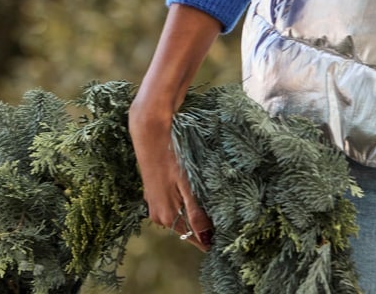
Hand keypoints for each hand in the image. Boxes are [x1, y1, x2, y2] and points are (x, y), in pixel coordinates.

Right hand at [128, 97, 211, 250]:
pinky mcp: (153, 197)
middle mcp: (159, 216)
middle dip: (204, 227)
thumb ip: (196, 214)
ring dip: (194, 216)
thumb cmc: (171, 157)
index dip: (210, 239)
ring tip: (212, 203)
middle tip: (224, 215)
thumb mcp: (188, 185)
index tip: (226, 234)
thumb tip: (206, 239)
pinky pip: (173, 209)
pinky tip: (193, 193)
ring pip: (180, 219)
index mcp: (168, 216)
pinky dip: (185, 206)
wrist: (150, 135)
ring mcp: (154, 207)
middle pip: (188, 231)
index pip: (194, 239)